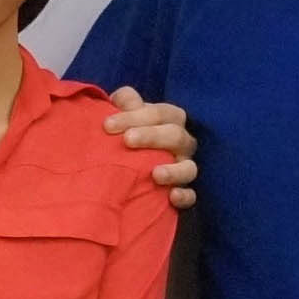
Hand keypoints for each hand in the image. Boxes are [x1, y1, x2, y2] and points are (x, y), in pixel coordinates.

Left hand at [103, 88, 197, 209]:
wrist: (127, 168)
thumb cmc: (127, 134)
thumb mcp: (124, 115)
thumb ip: (125, 102)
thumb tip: (125, 101)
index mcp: (170, 120)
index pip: (160, 113)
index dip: (135, 116)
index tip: (107, 125)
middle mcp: (182, 143)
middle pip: (176, 135)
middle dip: (152, 136)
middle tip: (127, 140)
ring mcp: (185, 168)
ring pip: (189, 168)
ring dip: (174, 170)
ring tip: (155, 174)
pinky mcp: (184, 192)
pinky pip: (191, 196)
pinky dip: (184, 196)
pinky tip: (171, 196)